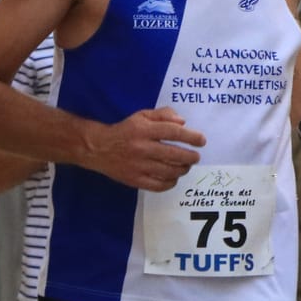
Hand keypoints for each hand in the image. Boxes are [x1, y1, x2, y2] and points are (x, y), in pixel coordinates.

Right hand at [84, 109, 205, 191]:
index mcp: (144, 129)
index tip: (201, 141)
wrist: (99, 148)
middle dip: (190, 157)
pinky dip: (170, 182)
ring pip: (168, 171)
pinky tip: (173, 177)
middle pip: (174, 154)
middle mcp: (142, 147)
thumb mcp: (142, 116)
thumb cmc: (125, 130)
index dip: (191, 137)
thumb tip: (182, 122)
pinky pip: (158, 185)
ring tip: (185, 166)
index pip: (173, 132)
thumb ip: (163, 115)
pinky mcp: (135, 180)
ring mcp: (138, 166)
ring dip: (182, 169)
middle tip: (196, 157)